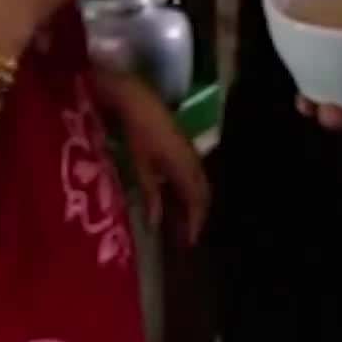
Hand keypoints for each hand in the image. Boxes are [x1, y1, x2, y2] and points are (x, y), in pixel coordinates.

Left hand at [94, 69, 210, 245]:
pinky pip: (194, 173)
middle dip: (198, 215)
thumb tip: (156, 223)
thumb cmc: (137, 132)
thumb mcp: (140, 166)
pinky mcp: (184, 144)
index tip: (189, 242)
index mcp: (185, 168)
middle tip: (187, 234)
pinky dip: (189, 188)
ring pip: (200, 183)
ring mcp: (190, 151)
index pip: (197, 202)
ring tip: (182, 217)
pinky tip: (175, 193)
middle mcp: (193, 161)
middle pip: (203, 193)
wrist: (137, 99)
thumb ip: (151, 195)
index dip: (194, 224)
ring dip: (194, 201)